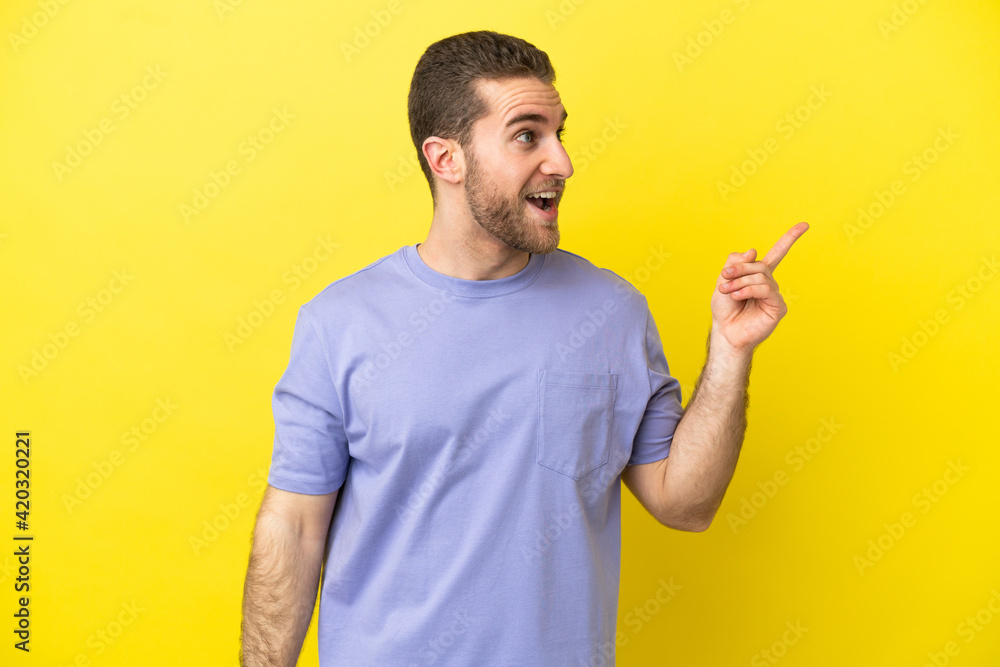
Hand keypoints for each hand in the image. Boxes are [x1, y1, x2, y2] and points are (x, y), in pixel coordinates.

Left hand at [711, 222, 808, 353]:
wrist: (726, 332)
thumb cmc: (725, 309)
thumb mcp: (724, 280)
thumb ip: (735, 263)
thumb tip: (754, 251)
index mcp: (758, 275)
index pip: (777, 253)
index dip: (790, 238)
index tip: (805, 225)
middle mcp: (769, 283)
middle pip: (759, 264)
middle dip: (739, 268)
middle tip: (724, 278)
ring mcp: (775, 295)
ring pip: (761, 276)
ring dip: (740, 281)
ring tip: (728, 291)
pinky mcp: (778, 307)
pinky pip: (765, 289)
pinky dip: (748, 289)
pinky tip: (738, 296)